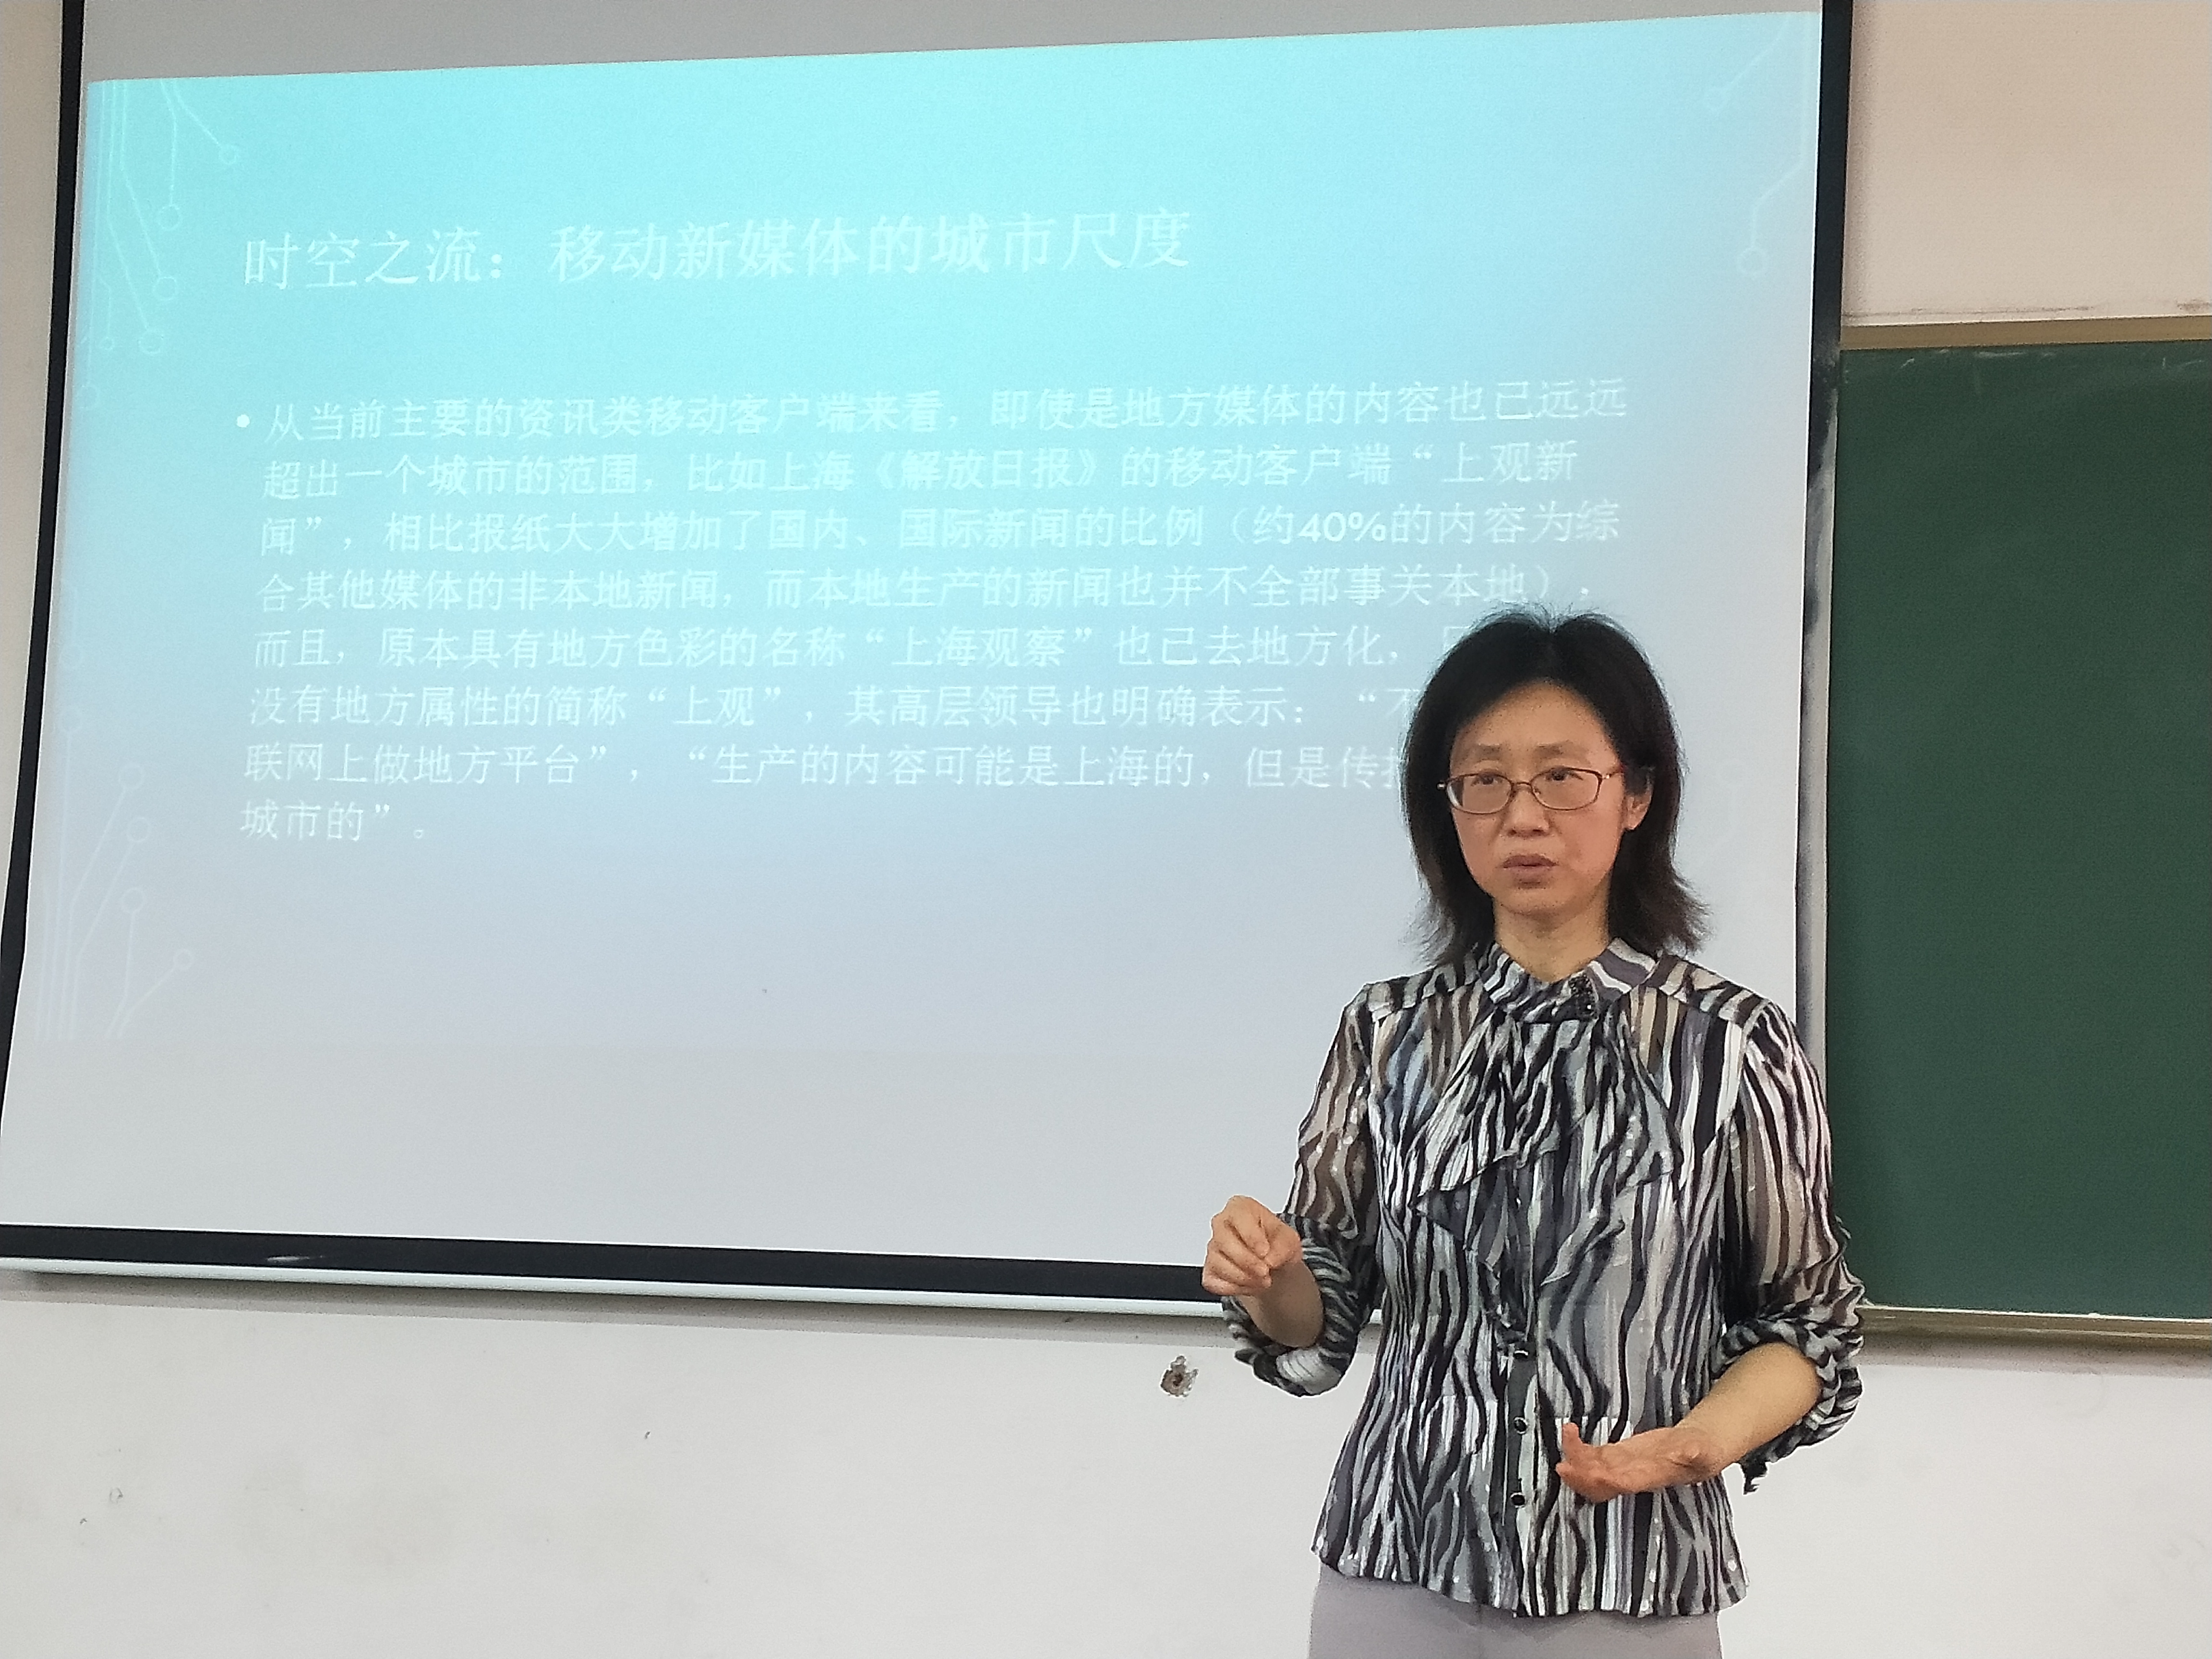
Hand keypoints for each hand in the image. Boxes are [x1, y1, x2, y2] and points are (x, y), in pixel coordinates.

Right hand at [1201, 1195, 1304, 1297]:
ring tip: (1263, 1280)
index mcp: (1239, 1208)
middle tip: (1265, 1271)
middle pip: (1224, 1241)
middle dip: (1247, 1261)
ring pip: (1219, 1264)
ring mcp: (1213, 1247)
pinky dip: (1235, 1288)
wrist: (1272, 1262)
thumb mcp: (1289, 1240)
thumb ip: (1283, 1246)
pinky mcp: (1209, 1269)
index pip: (1238, 1217)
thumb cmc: (1275, 1242)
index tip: (1264, 1251)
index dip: (1251, 1236)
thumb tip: (1270, 1259)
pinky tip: (1250, 1284)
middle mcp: (1221, 1224)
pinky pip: (1214, 1282)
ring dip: (1244, 1278)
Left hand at [1555, 1421, 1726, 1501]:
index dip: (1603, 1481)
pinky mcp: (1618, 1455)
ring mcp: (1622, 1465)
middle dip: (1580, 1477)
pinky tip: (1571, 1434)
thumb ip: (1695, 1452)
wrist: (1698, 1450)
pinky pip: (1593, 1456)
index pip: (1623, 1483)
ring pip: (1592, 1470)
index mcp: (1650, 1475)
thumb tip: (1691, 1451)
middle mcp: (1632, 1474)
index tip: (1588, 1472)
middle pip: (1600, 1484)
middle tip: (1564, 1464)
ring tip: (1567, 1435)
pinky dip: (1579, 1447)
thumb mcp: (1703, 1451)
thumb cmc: (1701, 1453)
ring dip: (1575, 1459)